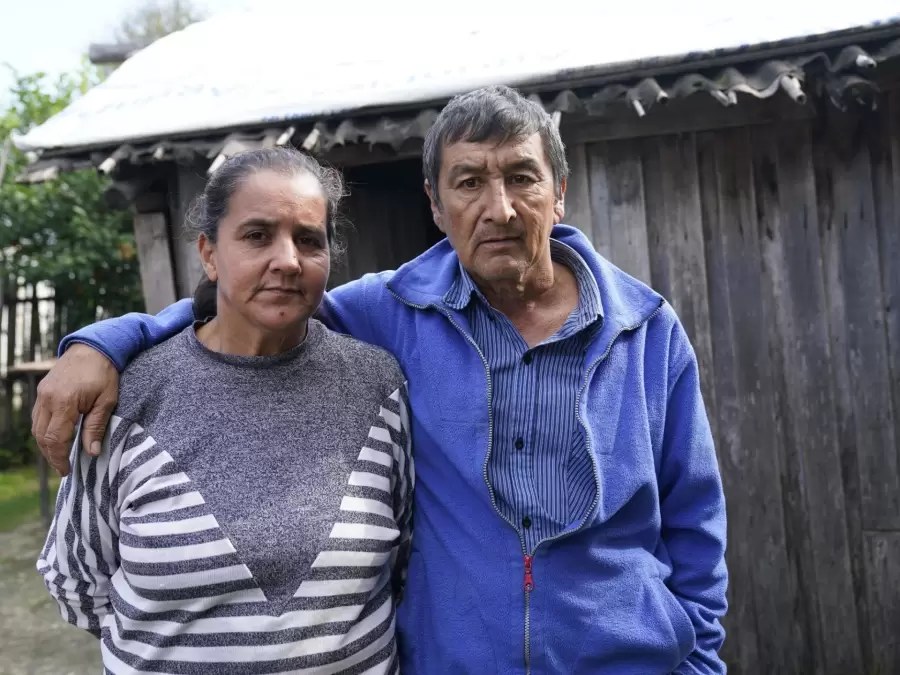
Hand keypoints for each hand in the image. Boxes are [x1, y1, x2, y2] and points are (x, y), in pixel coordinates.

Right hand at [31, 344, 118, 475]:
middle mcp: (47, 399)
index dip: (59, 458)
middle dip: (51, 455)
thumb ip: (96, 427)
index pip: (55, 438)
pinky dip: (44, 430)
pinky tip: (55, 437)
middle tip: (62, 468)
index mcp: (64, 402)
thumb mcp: (107, 401)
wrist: (93, 347)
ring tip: (59, 456)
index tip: (66, 470)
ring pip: (36, 427)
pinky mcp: (42, 391)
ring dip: (46, 444)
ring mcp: (42, 394)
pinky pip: (38, 416)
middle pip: (42, 436)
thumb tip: (91, 453)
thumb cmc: (104, 373)